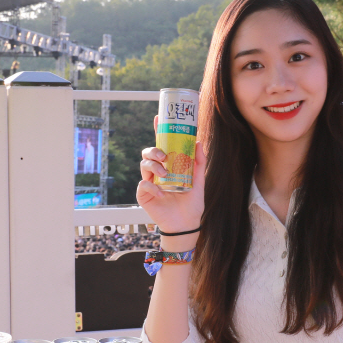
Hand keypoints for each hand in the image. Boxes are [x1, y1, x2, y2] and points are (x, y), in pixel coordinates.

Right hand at [136, 116, 206, 235]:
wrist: (186, 224)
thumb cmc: (192, 204)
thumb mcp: (199, 182)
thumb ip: (199, 163)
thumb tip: (199, 142)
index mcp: (169, 166)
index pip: (162, 146)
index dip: (158, 131)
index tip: (158, 118)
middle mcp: (157, 172)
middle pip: (148, 153)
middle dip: (154, 150)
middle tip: (164, 156)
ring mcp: (149, 182)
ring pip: (144, 165)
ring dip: (153, 167)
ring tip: (165, 174)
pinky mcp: (144, 195)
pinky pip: (143, 185)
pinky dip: (151, 187)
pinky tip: (161, 193)